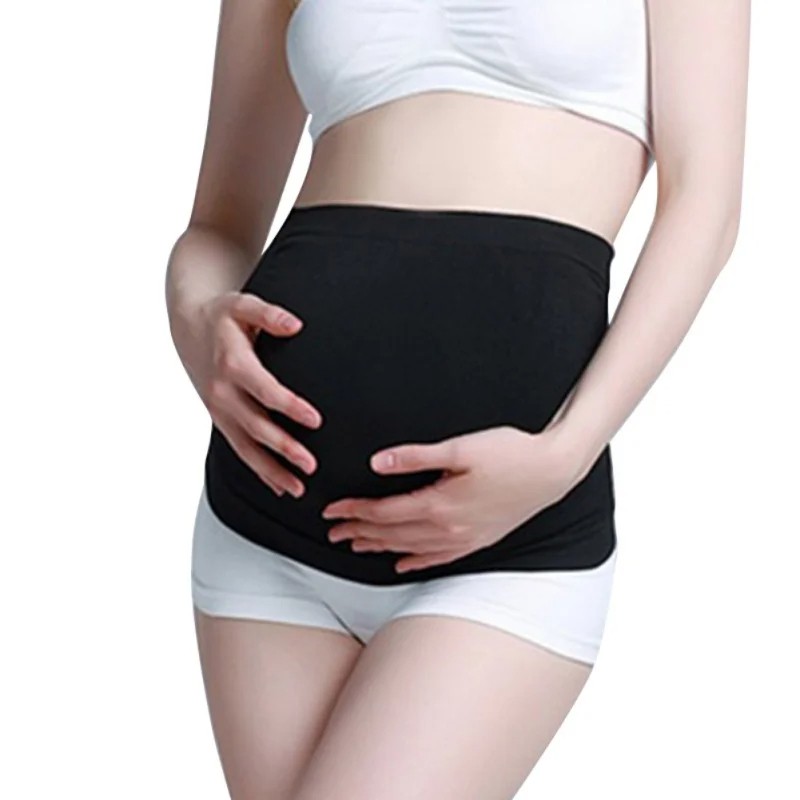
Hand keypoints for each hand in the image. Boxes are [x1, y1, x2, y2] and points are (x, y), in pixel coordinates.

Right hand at [198, 291, 322, 497]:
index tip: (316, 420)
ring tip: (298, 488)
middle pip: (256, 426)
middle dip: (284, 447)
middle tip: (311, 464)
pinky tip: (280, 487)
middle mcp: (223, 392)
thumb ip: (269, 314)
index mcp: (233, 364)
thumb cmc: (222, 317)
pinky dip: (259, 470)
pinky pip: (240, 450)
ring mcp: (219, 410)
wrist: (187, 327)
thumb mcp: (242, 306)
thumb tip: (295, 325)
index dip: (290, 406)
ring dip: (272, 470)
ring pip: (246, 447)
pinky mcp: (220, 420)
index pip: (266, 390)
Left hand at [321, 425, 583, 573]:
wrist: (552, 472)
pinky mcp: (477, 541)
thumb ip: (416, 456)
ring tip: (355, 545)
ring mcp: (463, 539)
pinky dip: (413, 561)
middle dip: (358, 532)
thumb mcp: (461, 447)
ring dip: (378, 547)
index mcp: (439, 503)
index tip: (331, 510)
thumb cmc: (510, 453)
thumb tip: (377, 462)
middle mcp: (447, 528)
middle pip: (391, 534)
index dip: (354, 512)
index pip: (384, 512)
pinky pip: (436, 559)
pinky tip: (401, 563)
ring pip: (409, 548)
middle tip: (332, 531)